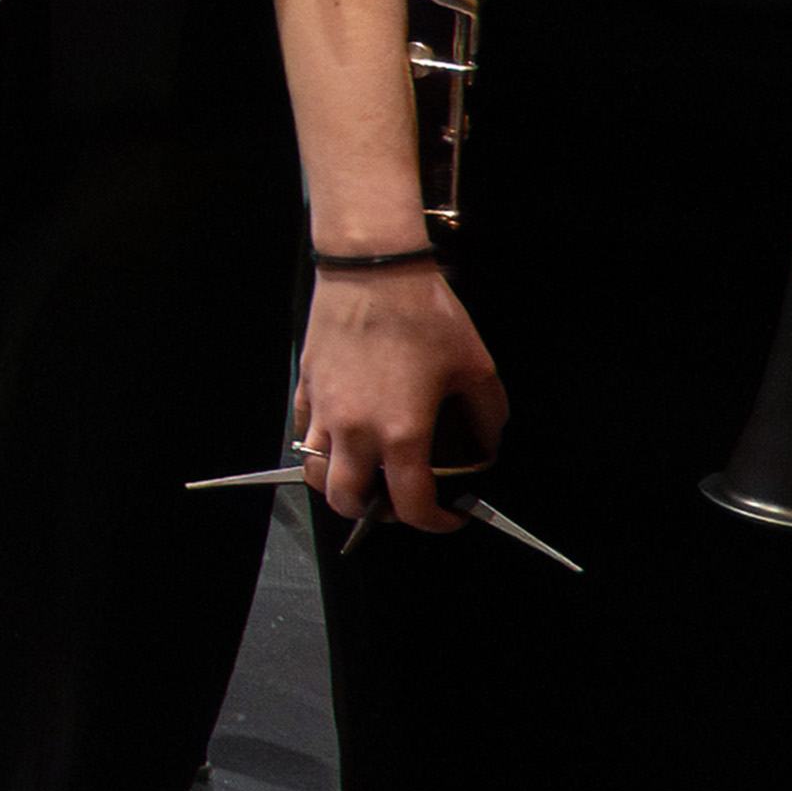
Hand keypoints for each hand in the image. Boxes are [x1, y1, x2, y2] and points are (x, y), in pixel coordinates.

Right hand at [291, 260, 505, 535]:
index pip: (411, 504)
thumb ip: (487, 415)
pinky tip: (344, 432)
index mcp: (401, 431)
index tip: (447, 515)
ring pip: (315, 471)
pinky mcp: (308, 386)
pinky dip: (321, 443)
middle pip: (347, 501)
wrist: (373, 269)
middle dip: (373, 512)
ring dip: (339, 482)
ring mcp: (325, 409)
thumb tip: (487, 440)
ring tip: (362, 473)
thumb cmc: (420, 311)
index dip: (435, 521)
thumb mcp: (476, 367)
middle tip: (396, 500)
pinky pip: (304, 431)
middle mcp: (356, 429)